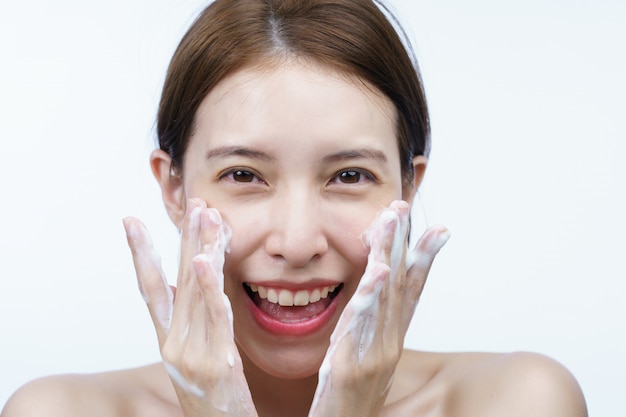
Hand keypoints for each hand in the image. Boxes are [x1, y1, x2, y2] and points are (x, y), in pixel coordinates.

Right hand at [123, 199, 257, 415]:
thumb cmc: (210, 398)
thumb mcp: (192, 358)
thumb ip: (188, 324)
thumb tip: (181, 289)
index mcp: (167, 340)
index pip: (150, 288)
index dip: (140, 253)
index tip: (130, 221)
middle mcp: (173, 344)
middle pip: (177, 280)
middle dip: (185, 239)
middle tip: (193, 203)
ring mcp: (191, 354)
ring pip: (196, 292)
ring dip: (201, 250)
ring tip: (205, 216)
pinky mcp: (216, 364)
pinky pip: (214, 319)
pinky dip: (210, 288)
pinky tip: (209, 262)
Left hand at [308, 200, 449, 416]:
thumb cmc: (347, 402)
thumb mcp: (362, 361)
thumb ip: (367, 333)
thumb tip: (372, 307)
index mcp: (389, 340)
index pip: (412, 293)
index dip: (424, 259)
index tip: (438, 228)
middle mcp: (388, 344)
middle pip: (401, 285)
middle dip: (404, 242)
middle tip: (404, 204)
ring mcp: (374, 356)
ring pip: (386, 297)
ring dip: (390, 255)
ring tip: (393, 221)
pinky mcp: (352, 368)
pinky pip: (362, 326)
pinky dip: (372, 296)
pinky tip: (377, 270)